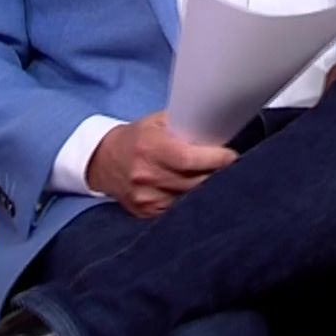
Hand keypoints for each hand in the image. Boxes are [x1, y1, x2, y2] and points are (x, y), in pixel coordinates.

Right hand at [86, 112, 237, 218]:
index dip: (215, 159)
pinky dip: (192, 201)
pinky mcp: (146, 213)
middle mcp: (146, 176)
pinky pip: (179, 210)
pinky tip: (199, 192)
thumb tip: (217, 125)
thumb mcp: (156, 122)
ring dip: (207, 189)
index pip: (189, 159)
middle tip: (230, 167)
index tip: (232, 155)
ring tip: (218, 178)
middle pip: (194, 181)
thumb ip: (184, 124)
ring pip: (190, 198)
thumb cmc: (137, 138)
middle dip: (217, 174)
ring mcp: (146, 198)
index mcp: (150, 149)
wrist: (104, 161)